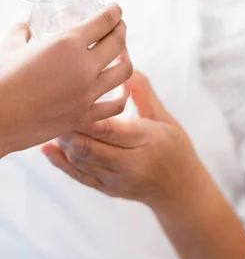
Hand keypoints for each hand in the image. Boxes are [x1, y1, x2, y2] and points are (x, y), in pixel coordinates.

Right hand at [0, 4, 132, 156]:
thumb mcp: (9, 46)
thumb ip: (22, 31)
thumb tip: (27, 25)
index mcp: (67, 43)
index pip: (104, 21)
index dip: (114, 12)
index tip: (116, 9)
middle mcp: (84, 67)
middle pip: (118, 42)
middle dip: (121, 30)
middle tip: (119, 27)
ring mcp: (87, 93)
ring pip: (124, 72)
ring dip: (125, 59)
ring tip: (121, 56)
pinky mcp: (84, 117)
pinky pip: (115, 105)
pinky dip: (120, 95)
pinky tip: (119, 89)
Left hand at [42, 71, 204, 212]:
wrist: (181, 190)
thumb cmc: (176, 148)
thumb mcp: (165, 118)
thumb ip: (144, 94)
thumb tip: (128, 68)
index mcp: (146, 140)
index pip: (109, 128)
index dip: (87, 115)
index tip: (71, 97)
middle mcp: (130, 163)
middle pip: (90, 147)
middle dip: (69, 128)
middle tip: (54, 107)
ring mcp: (118, 180)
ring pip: (81, 162)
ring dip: (64, 143)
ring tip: (51, 122)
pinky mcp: (108, 190)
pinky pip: (80, 177)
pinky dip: (61, 163)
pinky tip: (48, 149)